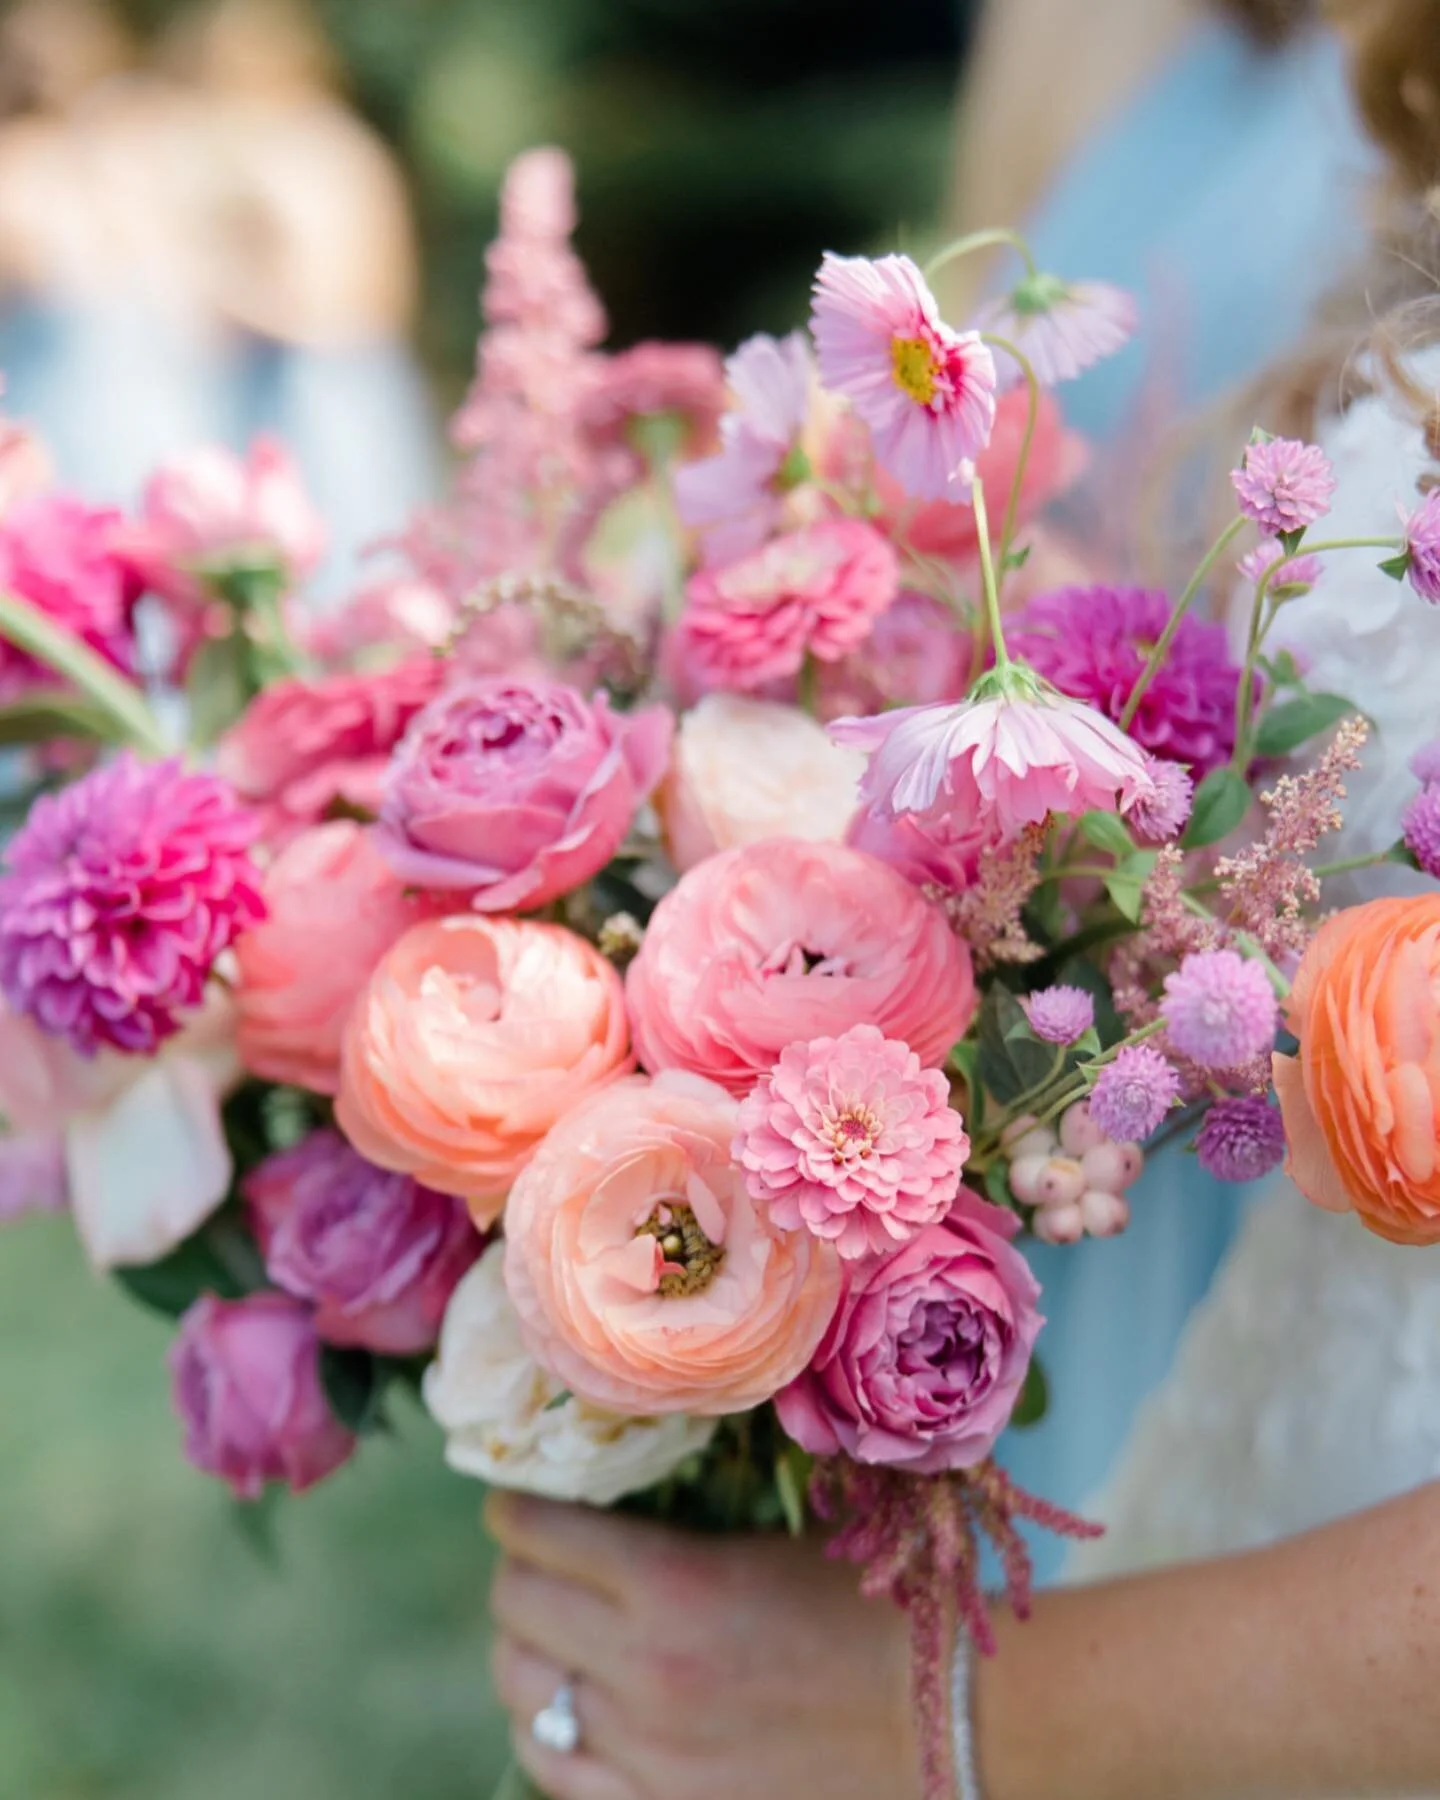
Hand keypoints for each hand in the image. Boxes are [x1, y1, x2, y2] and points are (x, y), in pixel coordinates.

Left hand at [487, 1492, 921, 1799]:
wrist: (943, 1717)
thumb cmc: (864, 1607)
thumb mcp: (763, 1542)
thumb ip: (671, 1534)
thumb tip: (594, 1506)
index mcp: (674, 1583)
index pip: (537, 1532)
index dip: (516, 1509)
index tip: (518, 1501)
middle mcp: (646, 1669)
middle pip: (515, 1606)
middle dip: (517, 1569)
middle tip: (536, 1557)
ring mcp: (649, 1754)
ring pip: (524, 1689)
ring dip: (523, 1648)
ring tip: (545, 1630)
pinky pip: (556, 1769)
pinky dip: (546, 1728)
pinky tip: (564, 1706)